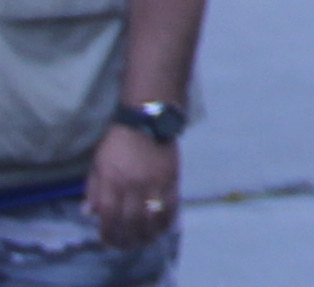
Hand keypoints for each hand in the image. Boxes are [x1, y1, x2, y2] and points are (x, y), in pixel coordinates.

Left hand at [85, 121, 171, 251]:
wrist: (146, 121)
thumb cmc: (116, 143)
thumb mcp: (96, 165)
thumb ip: (93, 190)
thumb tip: (90, 213)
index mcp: (112, 181)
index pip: (109, 215)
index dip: (108, 233)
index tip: (108, 242)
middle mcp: (133, 185)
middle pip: (131, 220)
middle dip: (128, 238)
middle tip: (126, 246)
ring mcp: (154, 182)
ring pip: (152, 216)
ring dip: (148, 233)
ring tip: (144, 240)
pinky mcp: (171, 178)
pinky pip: (171, 204)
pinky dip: (166, 219)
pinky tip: (162, 227)